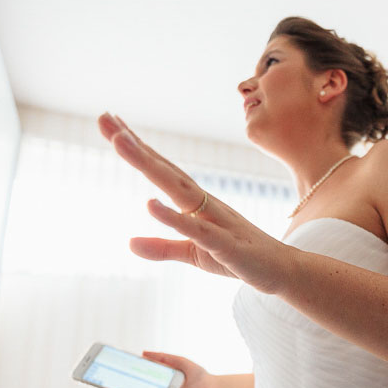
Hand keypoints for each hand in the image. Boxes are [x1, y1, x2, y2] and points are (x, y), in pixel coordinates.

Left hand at [98, 113, 292, 292]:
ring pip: (177, 188)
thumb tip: (129, 242)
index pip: (161, 169)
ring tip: (121, 142)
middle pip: (164, 169)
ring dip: (149, 165)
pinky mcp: (224, 244)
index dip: (136, 147)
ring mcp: (215, 219)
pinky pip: (195, 228)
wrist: (283, 271)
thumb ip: (162, 247)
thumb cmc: (239, 258)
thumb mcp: (193, 254)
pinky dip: (172, 216)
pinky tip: (149, 203)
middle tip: (105, 117)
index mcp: (195, 204)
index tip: (110, 123)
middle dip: (134, 144)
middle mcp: (204, 203)